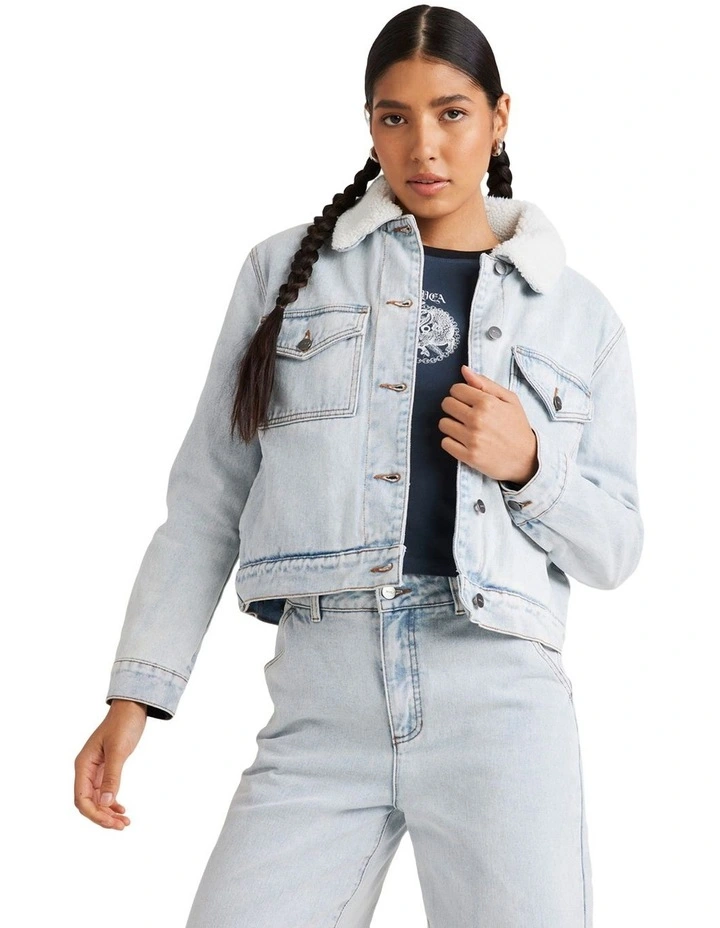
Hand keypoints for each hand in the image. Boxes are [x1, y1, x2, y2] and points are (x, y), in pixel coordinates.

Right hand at [74, 699, 147, 829]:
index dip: (94, 814)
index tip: (111, 822)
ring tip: (125, 822)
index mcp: (83, 765)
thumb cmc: (123, 724)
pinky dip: (112, 803)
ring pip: (98, 799)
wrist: (132, 708)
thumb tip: (106, 802)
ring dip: (109, 812)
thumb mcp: (118, 750)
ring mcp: (96, 770)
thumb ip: (112, 776)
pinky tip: (122, 809)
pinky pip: (105, 792)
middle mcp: (86, 770)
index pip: (81, 798)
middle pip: (88, 803)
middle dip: (102, 817)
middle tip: (122, 825)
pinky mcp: (107, 769)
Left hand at [438, 364, 538, 484]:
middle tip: (465, 414)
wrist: (527, 458)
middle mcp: (477, 419)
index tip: (466, 400)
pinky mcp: (469, 456)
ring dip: (451, 424)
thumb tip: (464, 370)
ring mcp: (472, 439)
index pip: (456, 389)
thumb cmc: (517, 426)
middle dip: (454, 407)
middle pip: (447, 404)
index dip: (460, 393)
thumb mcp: (509, 399)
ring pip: (443, 423)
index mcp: (487, 403)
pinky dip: (451, 442)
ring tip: (464, 428)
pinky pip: (445, 443)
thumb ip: (485, 383)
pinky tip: (463, 441)